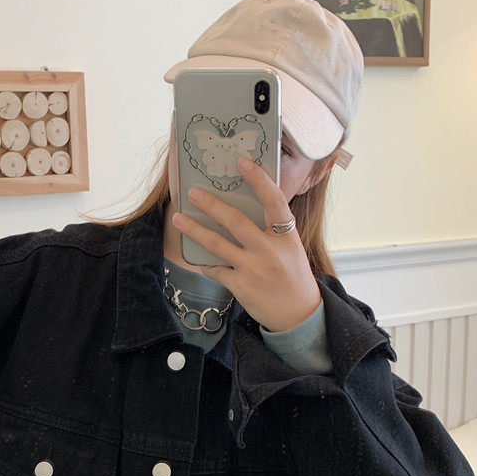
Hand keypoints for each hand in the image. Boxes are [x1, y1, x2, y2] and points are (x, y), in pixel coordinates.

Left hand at [171, 156, 321, 332]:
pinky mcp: (241, 286)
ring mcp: (254, 269)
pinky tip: (195, 256)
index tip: (242, 162)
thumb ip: (272, 229)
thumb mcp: (290, 247)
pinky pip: (215, 270)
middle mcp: (270, 250)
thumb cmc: (293, 274)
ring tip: (178, 218)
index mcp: (286, 236)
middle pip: (236, 222)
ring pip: (218, 245)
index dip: (258, 180)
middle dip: (212, 205)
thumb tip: (244, 204)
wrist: (298, 313)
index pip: (274, 201)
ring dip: (195, 230)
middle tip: (193, 193)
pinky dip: (204, 262)